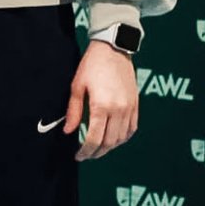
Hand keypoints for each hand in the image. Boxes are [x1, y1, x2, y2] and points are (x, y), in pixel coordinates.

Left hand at [65, 41, 137, 160]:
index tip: (79, 155)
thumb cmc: (92, 65)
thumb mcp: (77, 86)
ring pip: (121, 138)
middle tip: (86, 155)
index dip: (86, 151)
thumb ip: (74, 111)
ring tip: (97, 148)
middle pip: (109, 142)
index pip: (94, 138)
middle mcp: (118, 110)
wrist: (113, 49)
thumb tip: (69, 131)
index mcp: (102, 106)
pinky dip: (122, 138)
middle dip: (97, 152)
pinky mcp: (136, 104)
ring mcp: (129, 108)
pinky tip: (113, 139)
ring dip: (109, 147)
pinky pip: (132, 128)